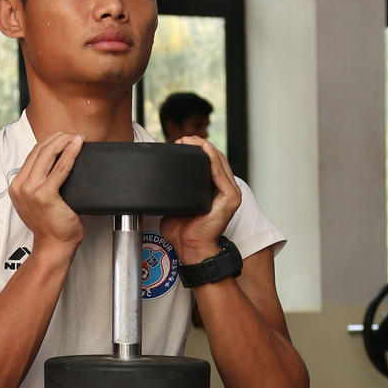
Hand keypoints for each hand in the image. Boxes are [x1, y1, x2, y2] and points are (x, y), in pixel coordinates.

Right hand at [8, 132, 85, 253]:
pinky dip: (70, 154)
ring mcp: (30, 190)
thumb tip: (56, 166)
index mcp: (17, 185)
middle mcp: (20, 186)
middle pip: (39, 151)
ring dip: (64, 142)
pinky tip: (78, 147)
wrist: (53, 246)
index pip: (33, 154)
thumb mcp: (37, 202)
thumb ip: (39, 185)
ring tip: (77, 138)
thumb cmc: (51, 226)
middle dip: (58, 138)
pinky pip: (60, 169)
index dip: (49, 142)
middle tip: (73, 135)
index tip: (63, 138)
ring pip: (48, 155)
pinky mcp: (45, 195)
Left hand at [160, 136, 241, 264]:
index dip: (197, 150)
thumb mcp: (176, 203)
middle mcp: (225, 190)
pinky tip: (203, 148)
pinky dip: (211, 157)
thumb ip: (173, 191)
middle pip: (215, 159)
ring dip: (205, 147)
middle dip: (200, 145)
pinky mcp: (231, 197)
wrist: (189, 248)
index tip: (180, 143)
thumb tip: (157, 179)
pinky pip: (220, 172)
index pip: (210, 164)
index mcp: (214, 191)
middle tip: (183, 139)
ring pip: (219, 161)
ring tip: (189, 140)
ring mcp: (230, 193)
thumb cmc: (182, 231)